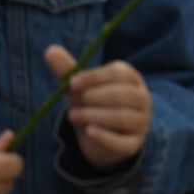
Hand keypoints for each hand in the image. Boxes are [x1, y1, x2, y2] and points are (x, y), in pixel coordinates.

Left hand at [47, 44, 150, 168]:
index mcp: (131, 78)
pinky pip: (122, 141)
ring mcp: (141, 122)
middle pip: (121, 95)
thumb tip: (50, 50)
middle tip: (71, 104)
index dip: (94, 78)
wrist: (101, 138)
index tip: (72, 84)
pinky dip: (105, 137)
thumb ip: (68, 70)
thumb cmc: (92, 104)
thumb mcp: (80, 88)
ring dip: (94, 116)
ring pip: (122, 117)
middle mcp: (142, 98)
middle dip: (92, 98)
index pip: (118, 73)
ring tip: (72, 116)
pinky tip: (89, 132)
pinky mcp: (134, 144)